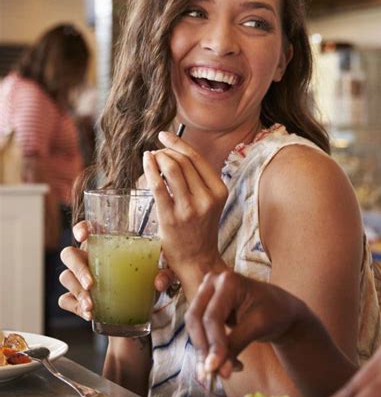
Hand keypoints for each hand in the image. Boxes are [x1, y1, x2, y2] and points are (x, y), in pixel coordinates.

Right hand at [58, 221, 175, 319]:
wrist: (139, 306)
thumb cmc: (145, 279)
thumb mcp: (158, 274)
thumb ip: (164, 274)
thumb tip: (159, 282)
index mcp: (105, 244)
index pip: (87, 228)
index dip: (81, 228)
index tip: (84, 236)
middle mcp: (88, 258)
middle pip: (69, 255)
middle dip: (78, 269)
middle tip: (91, 284)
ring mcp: (79, 278)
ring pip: (66, 278)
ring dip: (78, 292)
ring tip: (92, 307)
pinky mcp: (77, 298)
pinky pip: (66, 300)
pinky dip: (75, 307)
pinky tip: (89, 314)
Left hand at [143, 132, 227, 292]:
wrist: (198, 261)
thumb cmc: (199, 229)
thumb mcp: (209, 202)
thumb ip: (199, 180)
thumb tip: (175, 153)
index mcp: (219, 191)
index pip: (197, 158)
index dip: (178, 143)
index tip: (165, 136)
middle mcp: (207, 198)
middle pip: (183, 161)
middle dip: (165, 151)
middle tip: (155, 152)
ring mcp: (190, 208)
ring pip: (172, 168)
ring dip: (158, 158)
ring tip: (150, 158)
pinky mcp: (172, 217)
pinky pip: (158, 185)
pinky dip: (150, 169)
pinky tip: (145, 163)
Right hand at [185, 270, 309, 377]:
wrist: (280, 309)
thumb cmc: (274, 311)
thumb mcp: (258, 326)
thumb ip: (236, 345)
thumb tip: (219, 370)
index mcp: (227, 280)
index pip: (212, 316)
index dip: (213, 343)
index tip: (214, 369)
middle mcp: (211, 283)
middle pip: (196, 320)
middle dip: (204, 349)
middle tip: (213, 374)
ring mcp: (206, 294)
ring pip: (194, 328)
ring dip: (205, 352)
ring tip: (225, 371)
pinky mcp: (205, 309)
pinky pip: (199, 332)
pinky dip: (209, 350)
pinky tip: (227, 364)